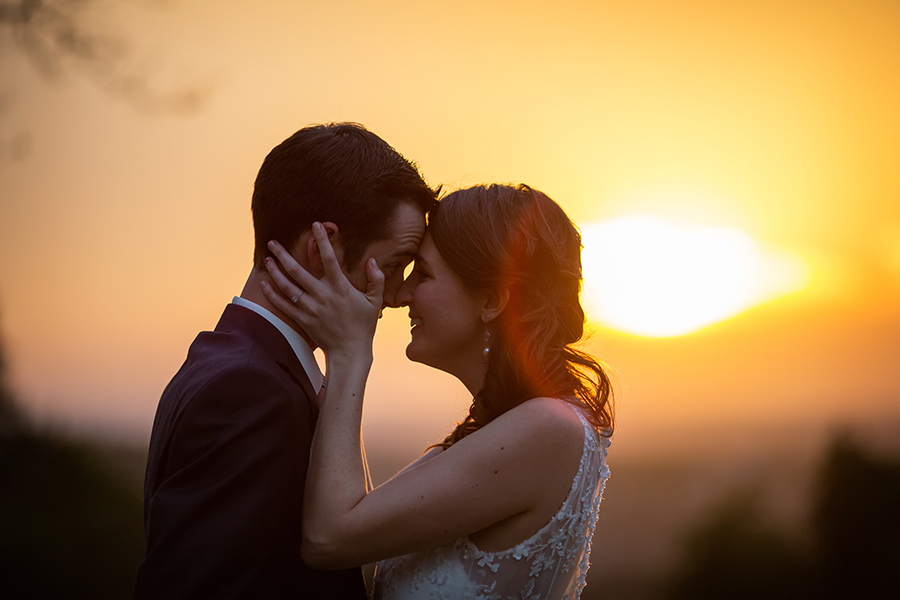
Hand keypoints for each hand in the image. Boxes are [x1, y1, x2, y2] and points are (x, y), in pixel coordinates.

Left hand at [261, 222, 383, 360]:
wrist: (350, 351)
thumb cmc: (363, 325)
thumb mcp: (375, 301)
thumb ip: (376, 279)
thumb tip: (372, 260)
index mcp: (340, 287)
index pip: (329, 258)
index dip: (322, 240)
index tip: (315, 224)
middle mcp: (323, 295)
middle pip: (298, 270)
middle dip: (284, 254)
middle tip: (272, 242)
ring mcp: (311, 308)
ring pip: (288, 286)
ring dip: (276, 271)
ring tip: (268, 259)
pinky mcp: (303, 320)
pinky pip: (283, 304)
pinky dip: (272, 293)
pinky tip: (265, 283)